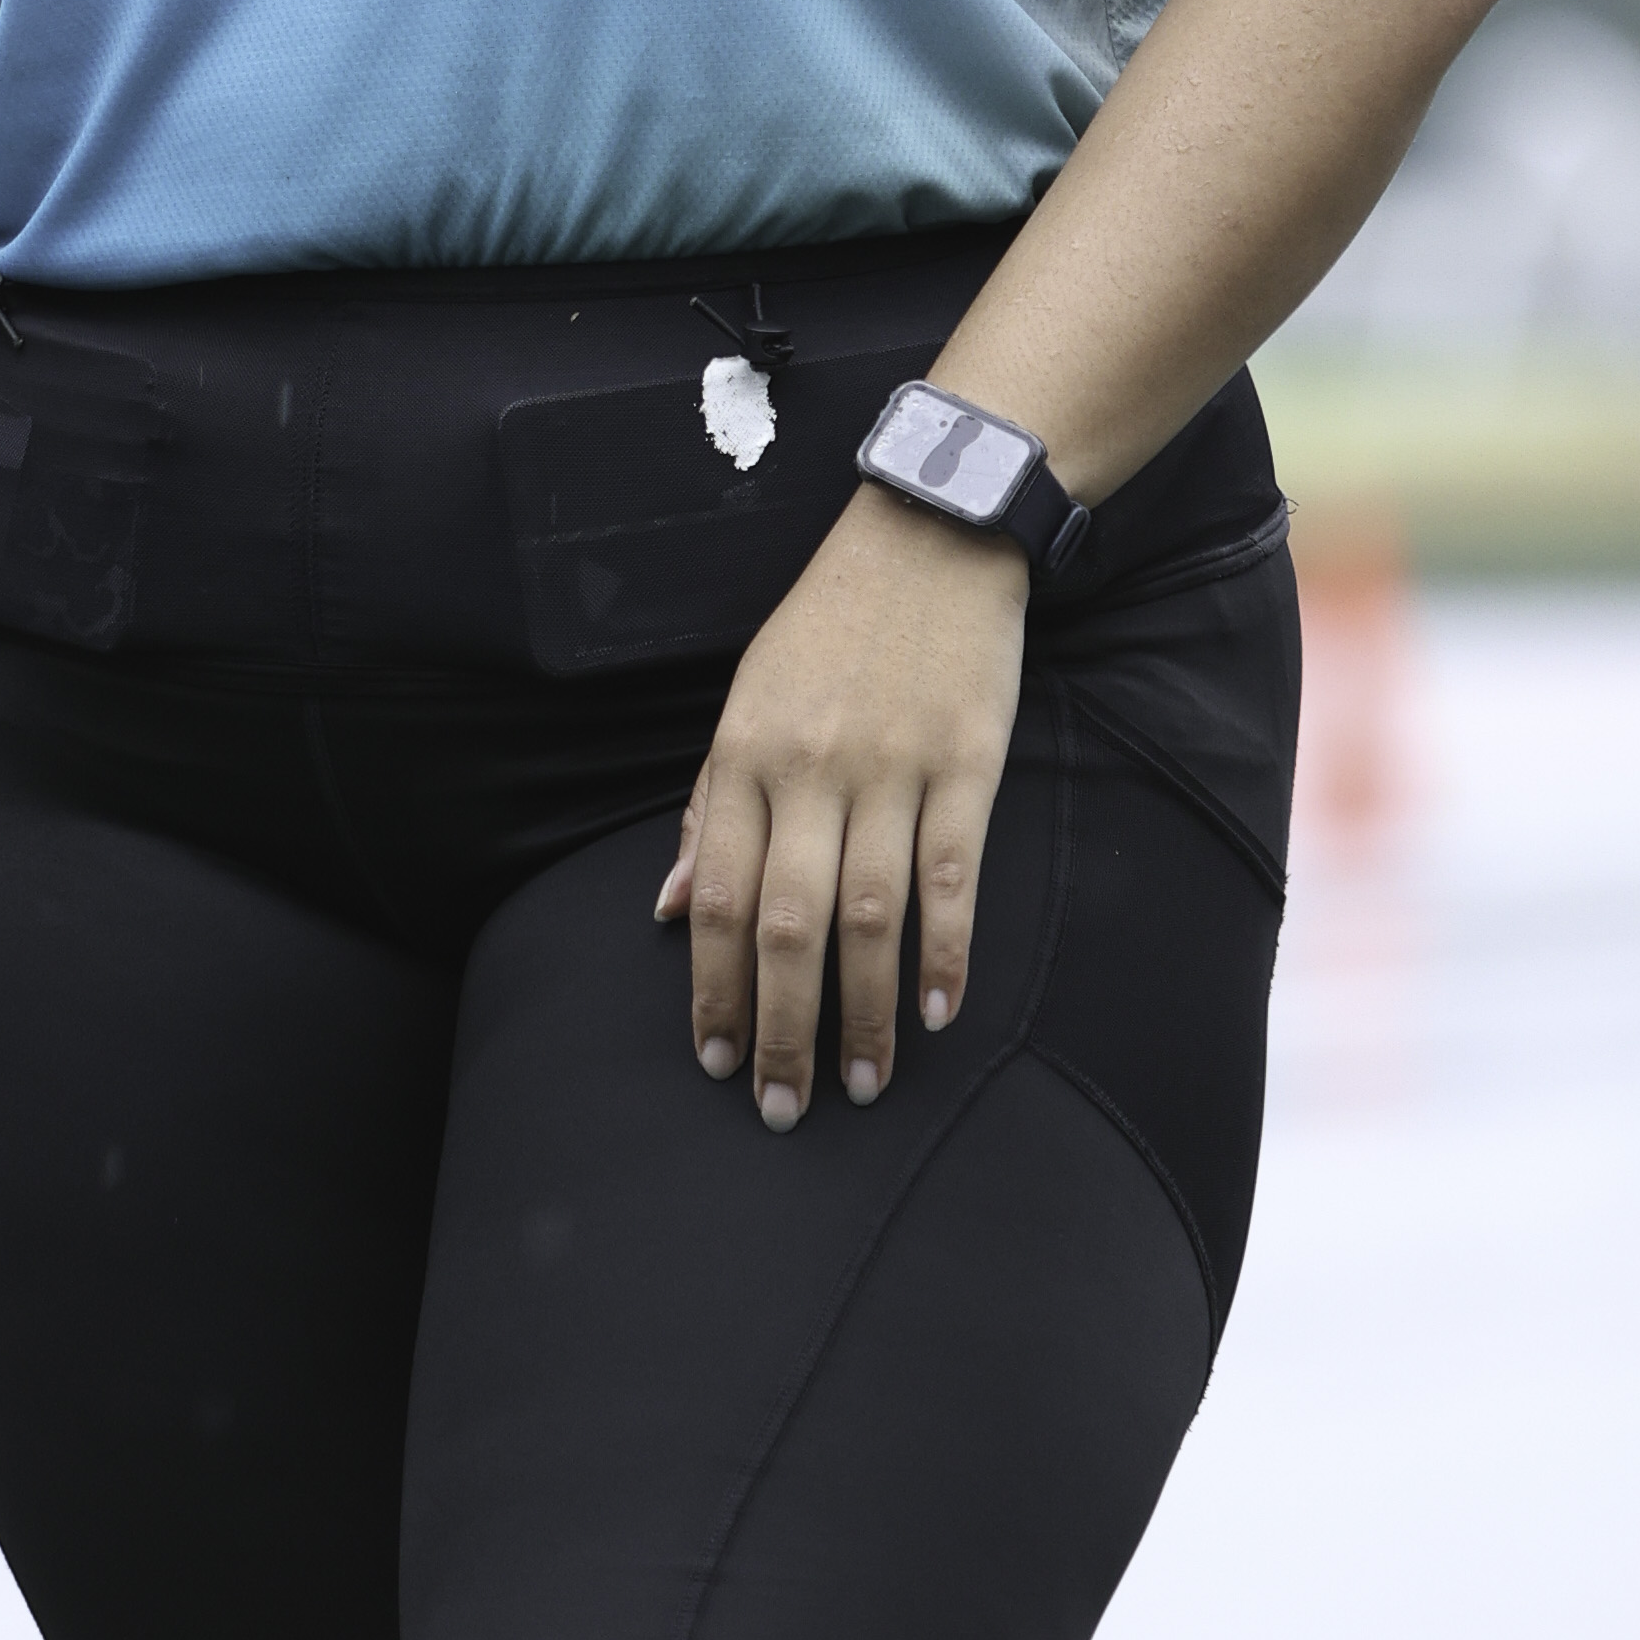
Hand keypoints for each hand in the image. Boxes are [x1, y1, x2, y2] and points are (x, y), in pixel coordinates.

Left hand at [654, 486, 1027, 1122]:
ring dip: (866, 1012)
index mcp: (746, 752)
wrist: (930, 533)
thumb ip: (710, 807)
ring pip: (870, 916)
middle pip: (789, 925)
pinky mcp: (966, 764)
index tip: (716, 1059)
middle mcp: (811, 767)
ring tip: (866, 1083)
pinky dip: (947, 952)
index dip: (715, 990)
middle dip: (782, 1029)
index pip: (721, 899)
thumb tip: (673, 910)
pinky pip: (952, 876)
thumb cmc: (829, 625)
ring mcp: (892, 767)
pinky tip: (940, 1012)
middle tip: (782, 1107)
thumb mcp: (747, 698)